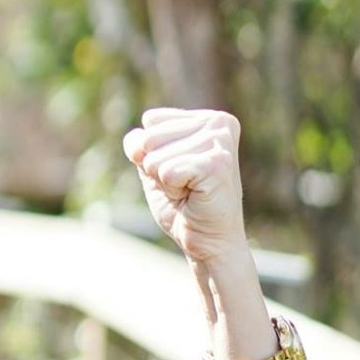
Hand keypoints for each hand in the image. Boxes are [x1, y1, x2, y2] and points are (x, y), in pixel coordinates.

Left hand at [123, 108, 247, 263]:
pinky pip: (165, 172)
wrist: (208, 241)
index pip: (150, 121)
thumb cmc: (182, 203)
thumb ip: (139, 144)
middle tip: (185, 185)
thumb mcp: (151, 165)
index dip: (153, 152)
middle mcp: (219, 123)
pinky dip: (171, 190)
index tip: (180, 171)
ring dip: (165, 181)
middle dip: (157, 168)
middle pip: (149, 137)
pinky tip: (195, 196)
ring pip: (154, 157)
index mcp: (207, 118)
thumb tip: (139, 143)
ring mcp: (220, 142)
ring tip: (191, 191)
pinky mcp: (217, 164)